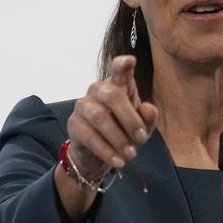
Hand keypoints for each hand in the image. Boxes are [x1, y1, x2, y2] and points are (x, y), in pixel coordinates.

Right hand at [66, 55, 157, 180]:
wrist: (101, 156)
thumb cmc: (124, 132)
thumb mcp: (143, 128)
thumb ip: (148, 118)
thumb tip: (149, 108)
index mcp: (118, 85)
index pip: (119, 69)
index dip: (123, 64)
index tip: (131, 61)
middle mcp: (98, 90)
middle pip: (113, 95)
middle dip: (130, 119)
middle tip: (142, 139)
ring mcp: (83, 106)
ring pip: (100, 118)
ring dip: (118, 138)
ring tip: (131, 154)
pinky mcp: (73, 124)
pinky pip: (89, 136)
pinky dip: (106, 150)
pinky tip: (118, 161)